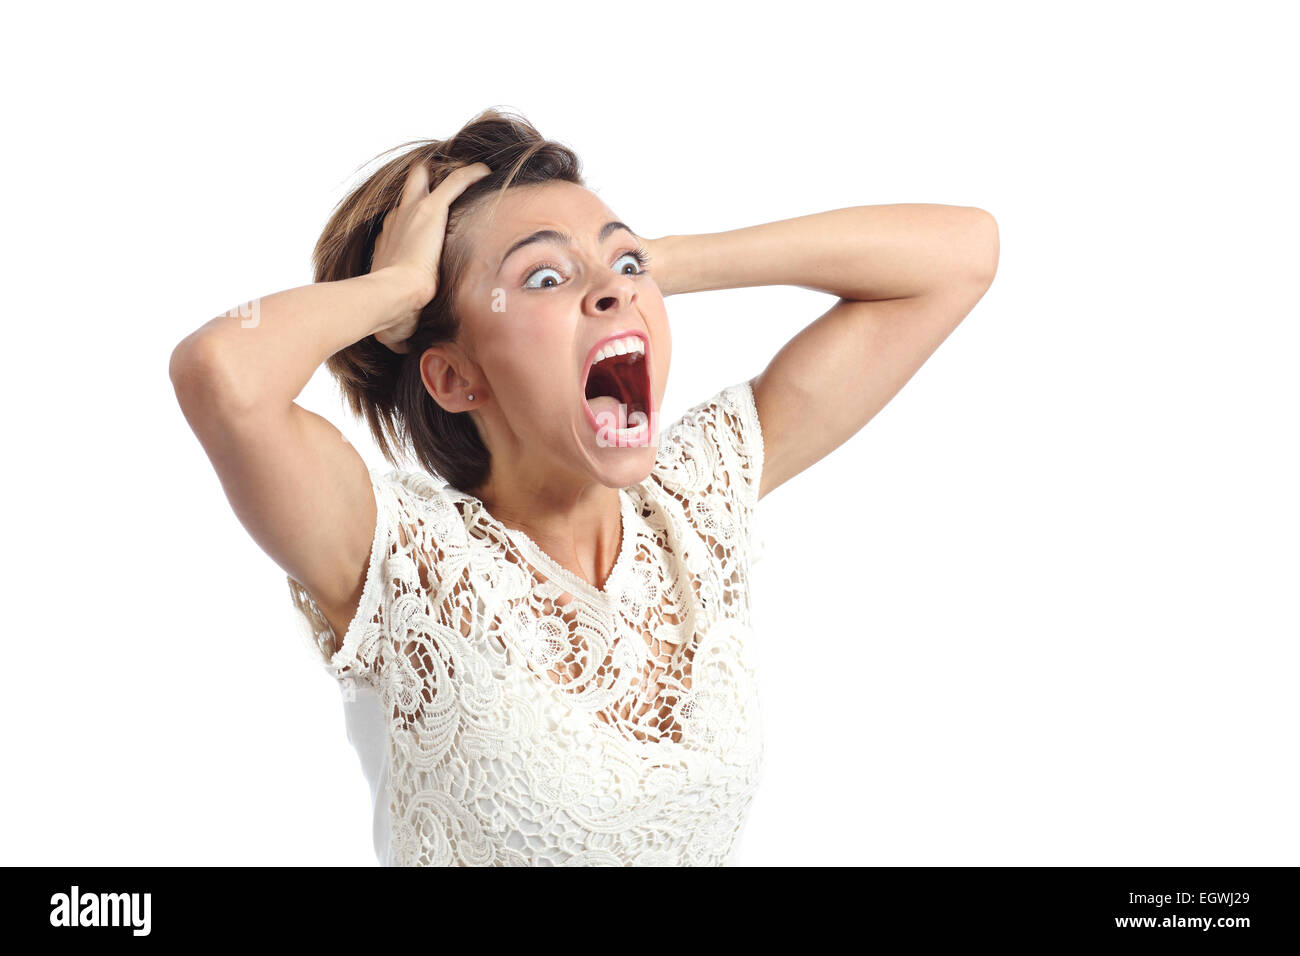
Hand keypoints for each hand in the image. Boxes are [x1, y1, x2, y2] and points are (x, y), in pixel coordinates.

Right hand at [370, 161, 491, 352]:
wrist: (389, 298)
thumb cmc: (388, 313)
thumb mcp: (395, 319)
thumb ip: (399, 326)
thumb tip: (401, 349)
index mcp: (386, 245)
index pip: (399, 227)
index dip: (412, 224)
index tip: (424, 226)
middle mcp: (395, 224)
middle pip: (407, 194)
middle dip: (421, 186)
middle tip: (439, 184)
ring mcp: (410, 214)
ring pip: (427, 181)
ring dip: (447, 176)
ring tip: (467, 172)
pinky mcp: (428, 210)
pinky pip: (453, 183)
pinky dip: (468, 176)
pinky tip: (484, 172)